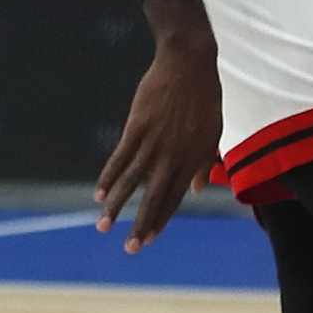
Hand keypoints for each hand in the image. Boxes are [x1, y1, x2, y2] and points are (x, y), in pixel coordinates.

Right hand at [97, 0, 221, 252]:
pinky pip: (120, 158)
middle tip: (131, 249)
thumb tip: (195, 189)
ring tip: (104, 227)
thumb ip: (203, 162)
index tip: (150, 240)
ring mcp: (154, 142)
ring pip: (132, 182)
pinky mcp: (136, 128)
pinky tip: (99, 195)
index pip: (175, 196)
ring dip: (117, 207)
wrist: (189, 63)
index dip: (162, 219)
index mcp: (195, 157)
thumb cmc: (204, 97)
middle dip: (142, 225)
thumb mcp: (213, 130)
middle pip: (155, 196)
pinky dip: (109, 177)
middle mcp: (174, 155)